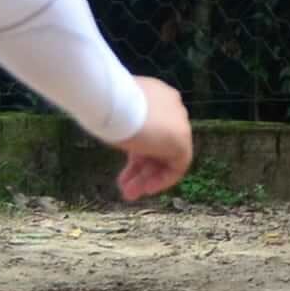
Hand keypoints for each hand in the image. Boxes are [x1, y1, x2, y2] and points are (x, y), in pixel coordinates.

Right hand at [114, 77, 194, 202]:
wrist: (115, 104)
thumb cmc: (107, 105)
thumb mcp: (113, 114)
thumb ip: (123, 123)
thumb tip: (120, 134)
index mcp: (157, 96)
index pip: (150, 128)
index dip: (136, 151)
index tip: (123, 165)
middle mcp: (172, 108)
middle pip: (157, 145)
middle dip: (139, 168)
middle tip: (123, 186)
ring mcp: (179, 124)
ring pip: (164, 157)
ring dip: (146, 178)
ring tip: (128, 194)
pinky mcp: (182, 141)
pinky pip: (176, 166)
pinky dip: (161, 179)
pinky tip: (146, 189)